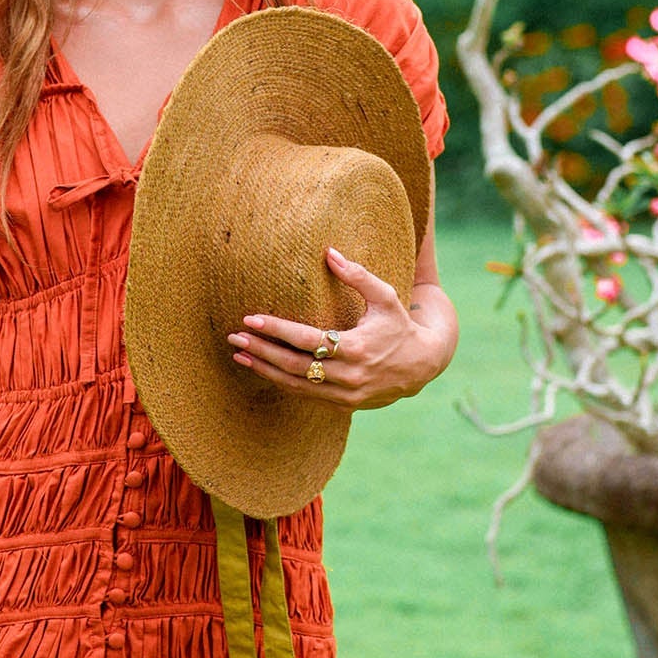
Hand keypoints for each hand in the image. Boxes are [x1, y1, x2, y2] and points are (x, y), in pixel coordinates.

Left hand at [224, 246, 449, 411]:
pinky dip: (281, 382)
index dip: (277, 329)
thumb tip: (329, 252)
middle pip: (295, 365)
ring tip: (239, 355)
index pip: (307, 340)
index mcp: (357, 348)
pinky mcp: (342, 405)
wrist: (422, 366)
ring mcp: (345, 394)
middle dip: (262, 351)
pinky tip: (261, 368)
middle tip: (235, 337)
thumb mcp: (385, 297)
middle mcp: (349, 376)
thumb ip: (358, 275)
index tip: (252, 318)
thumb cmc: (399, 325)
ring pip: (296, 385)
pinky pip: (305, 395)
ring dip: (264, 370)